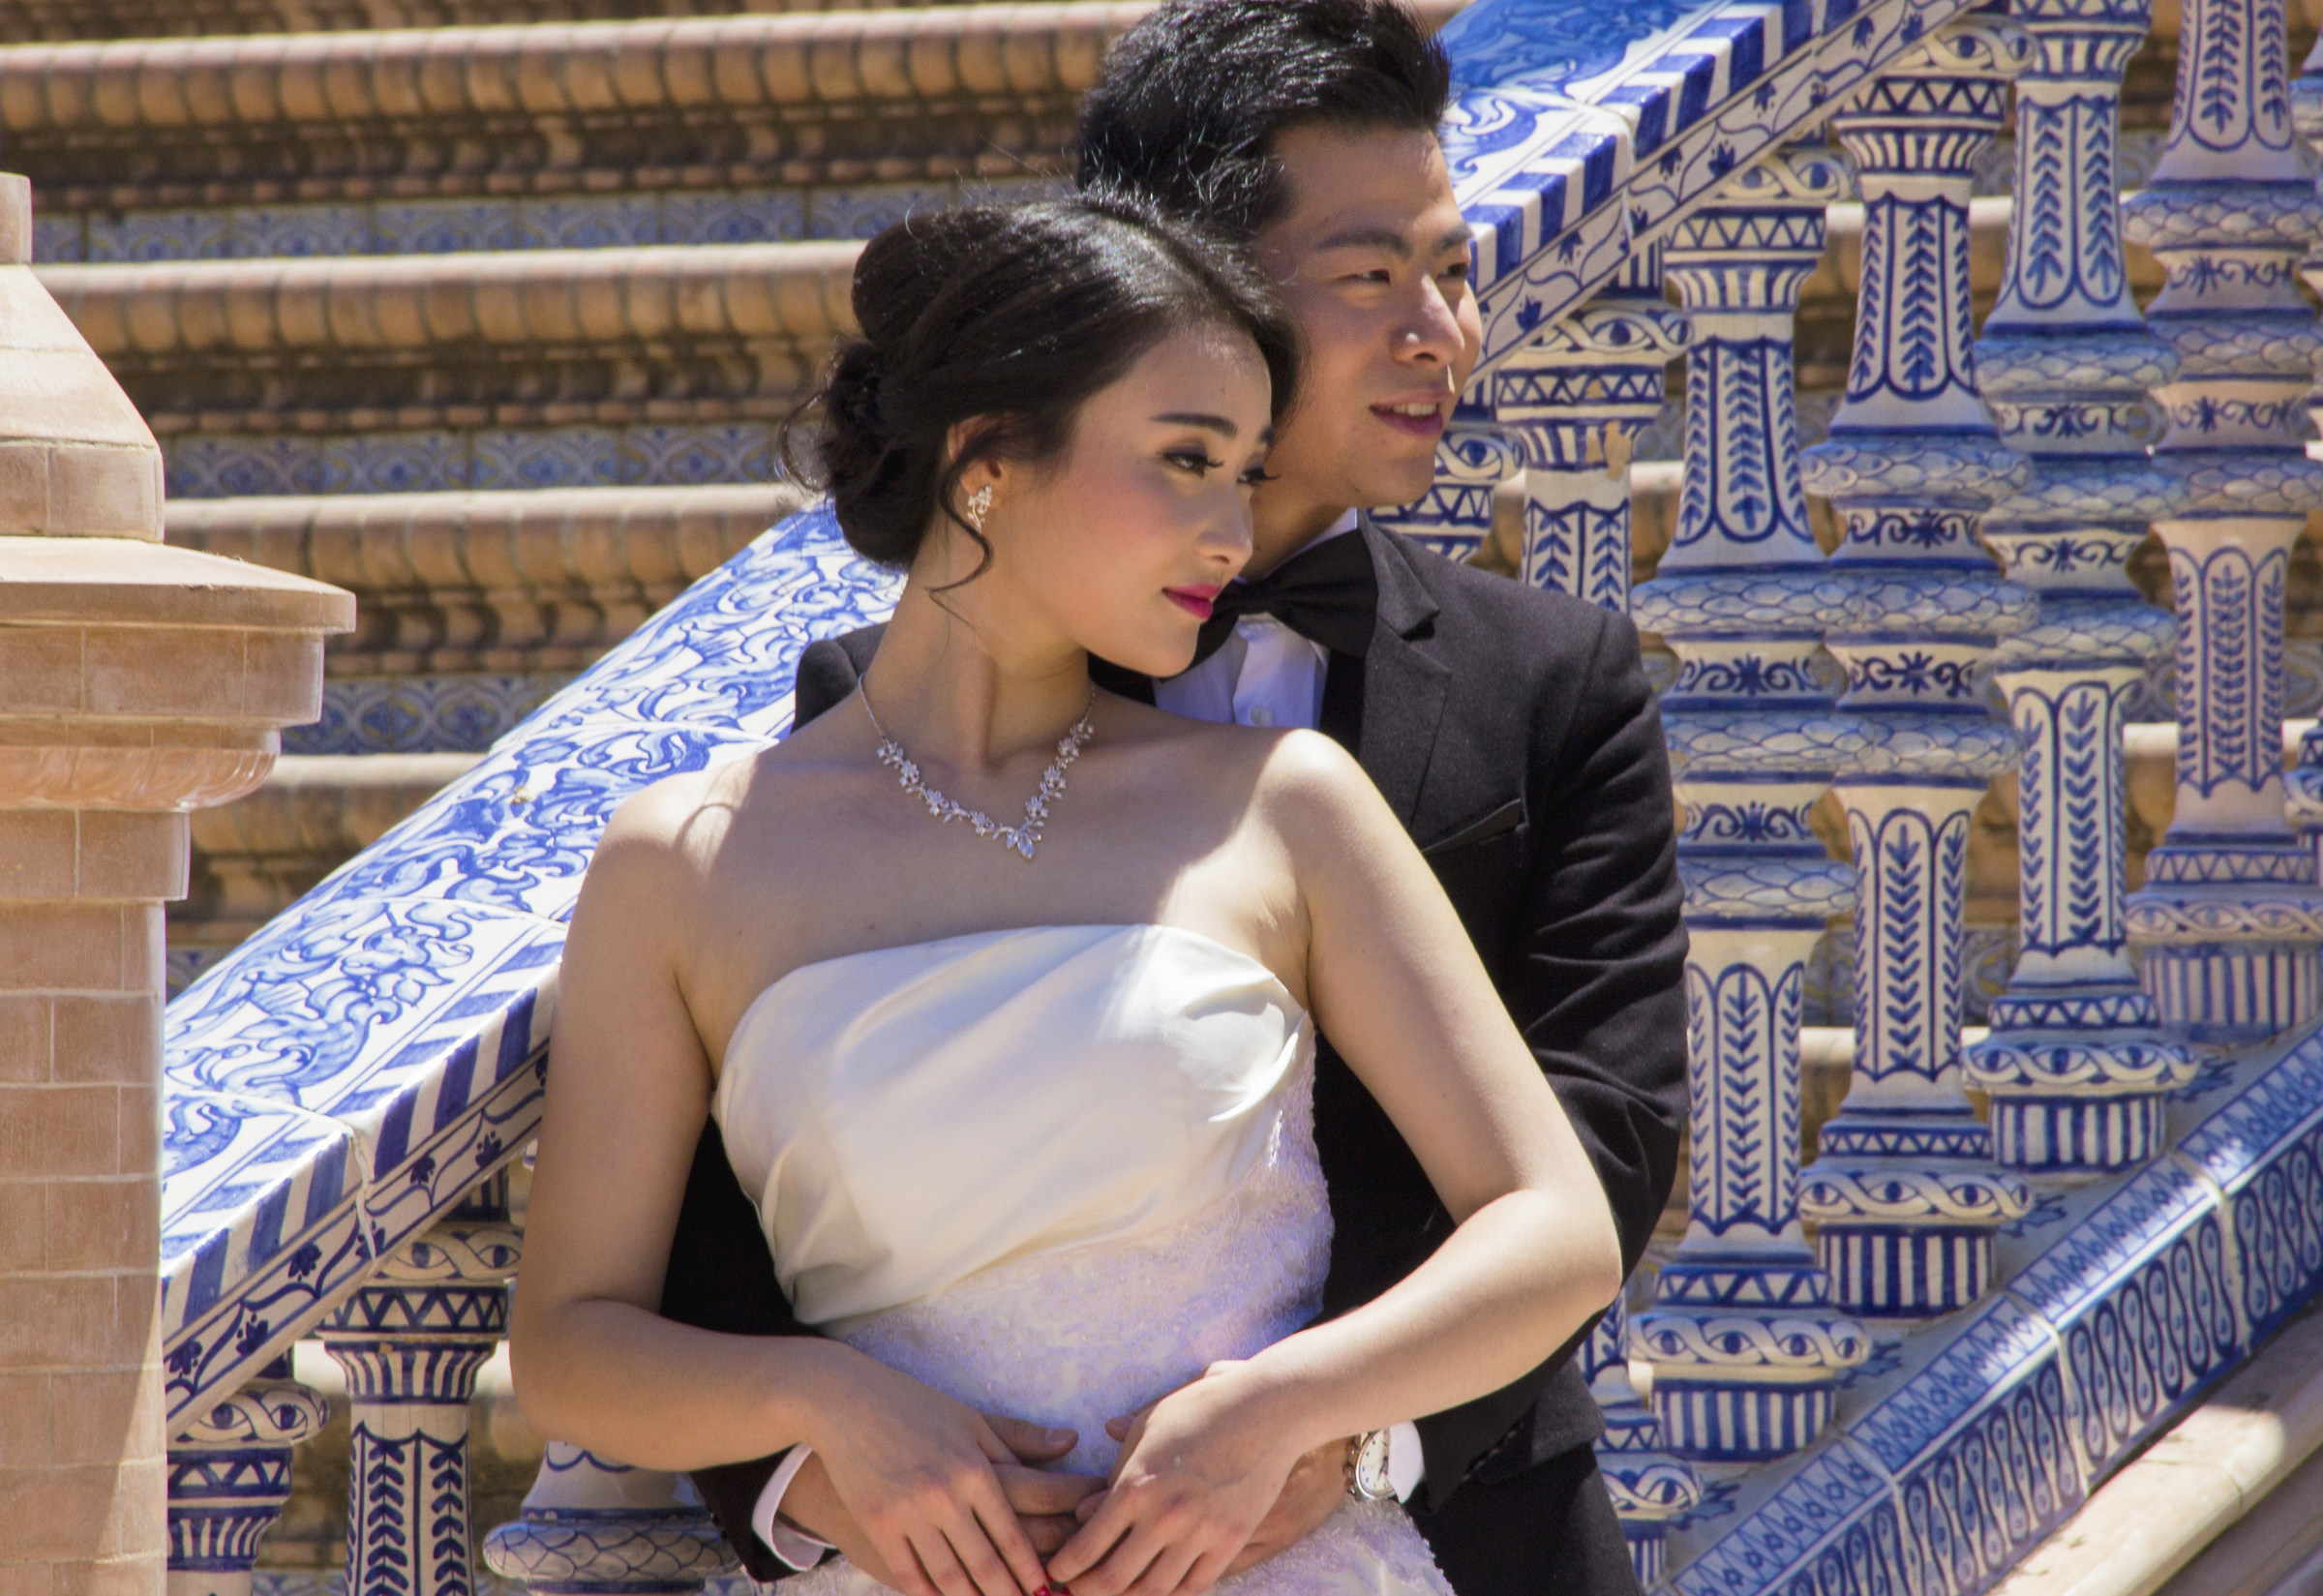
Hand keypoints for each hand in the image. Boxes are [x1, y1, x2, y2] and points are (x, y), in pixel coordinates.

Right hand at [783, 1416, 1103, 1588]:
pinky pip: (909, 1574)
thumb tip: (1070, 1443)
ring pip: (949, 1577)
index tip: (1049, 1590)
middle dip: (1009, 1594)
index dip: (1032, 1569)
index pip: (1012, 1533)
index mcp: (974, 1468)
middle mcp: (944, 1495)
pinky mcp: (877, 1525)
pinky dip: (929, 1595)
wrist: (846, 1402)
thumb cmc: (916, 1407)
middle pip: (985, 1563)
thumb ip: (1019, 1439)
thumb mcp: (971, 1418)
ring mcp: (908, 1513)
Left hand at [1071, 1419, 1349, 1582]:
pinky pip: (1194, 1585)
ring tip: (1116, 1593)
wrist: (1269, 1411)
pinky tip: (1158, 1588)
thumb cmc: (1204, 1407)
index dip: (1066, 1567)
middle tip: (1076, 1592)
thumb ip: (1120, 1450)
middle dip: (1087, 1591)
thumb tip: (1095, 1458)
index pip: (1087, 1546)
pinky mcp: (1231, 1541)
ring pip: (1154, 1591)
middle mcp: (1164, 1517)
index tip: (1056, 1572)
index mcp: (1136, 1485)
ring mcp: (1200, 1534)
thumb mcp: (1151, 1420)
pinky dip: (1171, 1592)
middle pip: (1113, 1580)